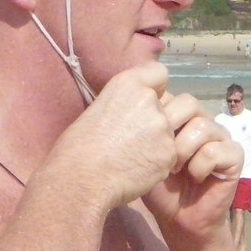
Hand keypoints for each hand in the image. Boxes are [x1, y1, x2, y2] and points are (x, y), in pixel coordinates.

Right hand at [55, 62, 177, 207]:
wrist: (81, 178)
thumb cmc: (77, 147)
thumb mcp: (98, 108)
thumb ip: (124, 104)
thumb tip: (132, 111)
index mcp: (127, 84)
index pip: (160, 72)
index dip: (156, 88)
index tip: (147, 101)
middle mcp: (149, 100)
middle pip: (171, 104)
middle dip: (161, 118)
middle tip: (141, 136)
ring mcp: (163, 127)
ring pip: (174, 131)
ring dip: (162, 141)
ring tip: (138, 155)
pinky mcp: (169, 153)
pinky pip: (172, 155)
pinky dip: (160, 162)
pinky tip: (140, 170)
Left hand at [142, 92, 242, 240]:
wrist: (178, 218)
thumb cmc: (159, 187)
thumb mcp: (144, 154)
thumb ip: (145, 127)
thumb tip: (140, 101)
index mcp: (181, 117)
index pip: (171, 95)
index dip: (158, 114)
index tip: (147, 140)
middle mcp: (202, 121)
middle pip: (189, 104)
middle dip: (169, 132)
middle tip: (162, 158)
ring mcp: (221, 136)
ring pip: (202, 125)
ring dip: (183, 151)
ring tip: (175, 169)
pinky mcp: (235, 155)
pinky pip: (215, 150)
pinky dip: (199, 166)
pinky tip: (195, 178)